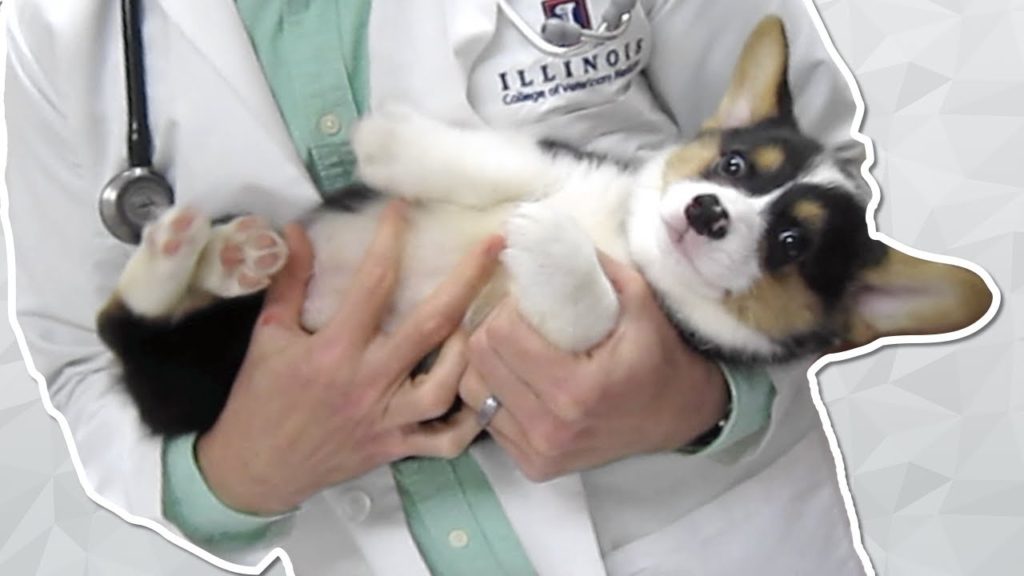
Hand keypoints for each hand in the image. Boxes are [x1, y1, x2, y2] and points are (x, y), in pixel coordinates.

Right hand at [197, 202, 502, 514]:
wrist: (255, 469)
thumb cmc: (260, 398)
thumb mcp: (267, 335)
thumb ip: (288, 282)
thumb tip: (296, 230)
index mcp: (334, 350)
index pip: (373, 284)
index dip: (390, 240)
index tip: (404, 209)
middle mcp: (368, 382)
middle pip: (431, 326)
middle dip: (467, 280)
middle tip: (493, 245)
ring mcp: (387, 419)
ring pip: (446, 386)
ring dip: (467, 350)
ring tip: (479, 321)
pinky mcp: (396, 448)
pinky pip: (445, 443)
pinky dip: (468, 425)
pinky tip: (481, 396)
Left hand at [460, 253, 727, 481]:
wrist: (679, 416)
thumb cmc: (658, 355)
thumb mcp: (638, 300)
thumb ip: (594, 266)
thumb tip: (545, 232)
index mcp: (576, 390)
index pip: (500, 335)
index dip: (508, 308)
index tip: (527, 302)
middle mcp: (551, 428)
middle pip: (480, 361)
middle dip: (492, 330)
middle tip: (518, 321)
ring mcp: (540, 453)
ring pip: (473, 392)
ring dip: (487, 364)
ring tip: (515, 350)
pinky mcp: (535, 467)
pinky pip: (487, 419)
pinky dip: (497, 395)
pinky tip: (521, 381)